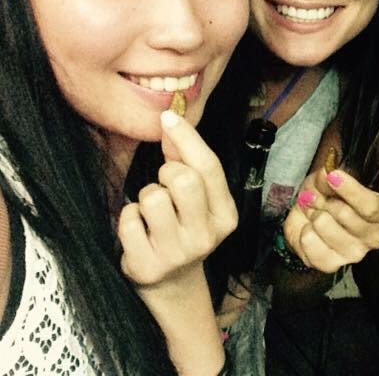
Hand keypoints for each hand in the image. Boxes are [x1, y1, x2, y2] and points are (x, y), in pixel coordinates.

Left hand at [118, 109, 237, 288]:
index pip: (209, 167)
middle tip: (164, 186)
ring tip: (152, 211)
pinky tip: (139, 229)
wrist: (174, 284)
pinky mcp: (147, 265)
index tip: (167, 117)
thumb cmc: (185, 227)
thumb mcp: (199, 199)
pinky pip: (128, 219)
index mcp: (225, 216)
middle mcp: (206, 236)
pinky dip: (129, 217)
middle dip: (166, 174)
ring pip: (152, 198)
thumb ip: (188, 161)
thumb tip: (170, 121)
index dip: (187, 138)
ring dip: (145, 197)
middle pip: (182, 180)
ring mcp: (177, 253)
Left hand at [283, 167, 378, 273]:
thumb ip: (329, 176)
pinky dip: (303, 230)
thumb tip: (326, 174)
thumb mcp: (329, 179)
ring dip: (312, 213)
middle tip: (318, 196)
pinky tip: (310, 229)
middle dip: (324, 199)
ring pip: (323, 225)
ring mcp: (354, 254)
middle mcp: (373, 238)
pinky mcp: (331, 265)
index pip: (370, 206)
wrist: (311, 217)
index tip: (333, 175)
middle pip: (345, 214)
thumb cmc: (329, 195)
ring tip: (314, 212)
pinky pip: (309, 242)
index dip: (350, 190)